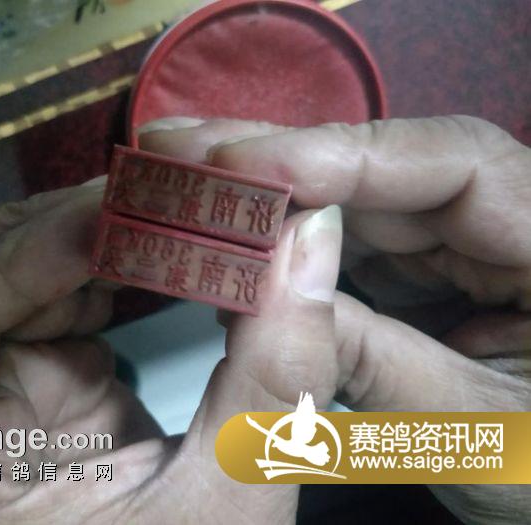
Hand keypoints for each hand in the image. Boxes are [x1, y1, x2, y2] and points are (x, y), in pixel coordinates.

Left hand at [0, 174, 343, 522]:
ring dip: (82, 239)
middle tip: (146, 207)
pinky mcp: (39, 382)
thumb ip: (271, 376)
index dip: (8, 259)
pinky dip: (106, 263)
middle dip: (46, 232)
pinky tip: (161, 259)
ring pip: (1, 271)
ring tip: (167, 224)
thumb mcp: (232, 503)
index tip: (107, 227)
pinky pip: (51, 295)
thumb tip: (309, 239)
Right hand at [139, 115, 530, 523]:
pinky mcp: (425, 275)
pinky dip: (288, 252)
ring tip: (184, 187)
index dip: (346, 155)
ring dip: (270, 201)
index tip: (244, 166)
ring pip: (358, 206)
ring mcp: (460, 250)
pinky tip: (231, 249)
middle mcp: (510, 227)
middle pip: (389, 174)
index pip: (458, 165)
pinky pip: (350, 249)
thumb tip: (274, 292)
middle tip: (178, 151)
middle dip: (277, 165)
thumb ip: (380, 361)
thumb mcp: (474, 432)